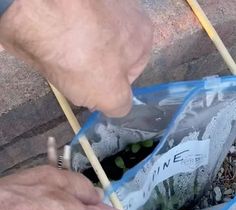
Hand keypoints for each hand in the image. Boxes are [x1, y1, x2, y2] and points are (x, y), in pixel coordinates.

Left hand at [0, 0, 152, 116]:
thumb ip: (120, 106)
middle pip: (106, 53)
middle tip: (74, 79)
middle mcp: (124, 13)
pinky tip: (45, 45)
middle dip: (90, 70)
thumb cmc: (87, 57)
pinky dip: (54, 38)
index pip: (131, 71)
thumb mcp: (111, 97)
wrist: (45, 13)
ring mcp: (96, 3)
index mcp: (142, 35)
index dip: (110, 87)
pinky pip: (62, 27)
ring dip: (71, 55)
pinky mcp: (67, 2)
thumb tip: (118, 106)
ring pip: (83, 40)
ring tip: (56, 62)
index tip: (93, 94)